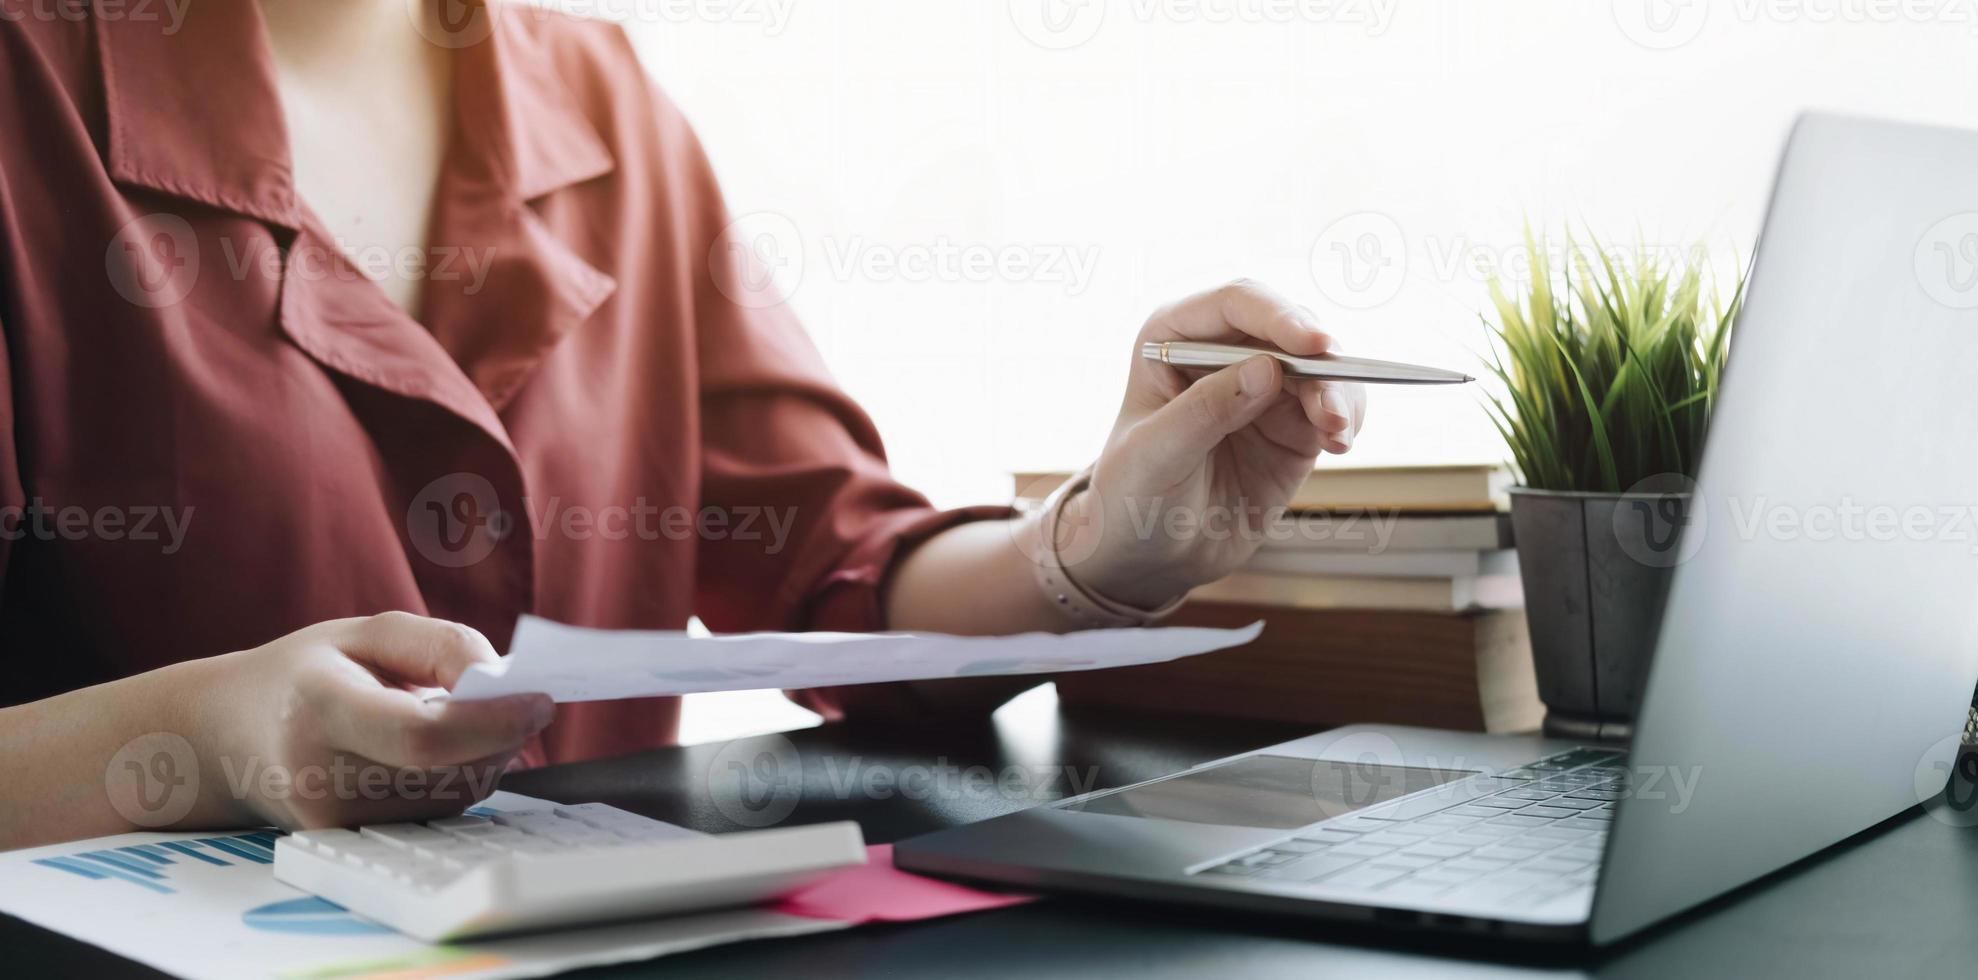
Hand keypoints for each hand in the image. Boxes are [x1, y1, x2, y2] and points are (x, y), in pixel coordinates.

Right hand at [187, 612, 553, 828]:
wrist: (223, 739)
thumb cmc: (301, 674)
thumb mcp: (365, 633)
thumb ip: (443, 645)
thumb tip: (505, 681)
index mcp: (319, 709)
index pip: (422, 736)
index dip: (492, 722)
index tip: (541, 700)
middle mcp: (322, 776)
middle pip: (448, 770)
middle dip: (503, 735)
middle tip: (522, 698)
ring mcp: (333, 820)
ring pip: (452, 796)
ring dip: (486, 756)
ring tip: (473, 716)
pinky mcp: (350, 842)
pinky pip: (435, 813)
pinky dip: (460, 777)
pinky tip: (445, 749)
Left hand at [1064, 279, 1366, 607]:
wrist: (1148, 555)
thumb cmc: (1131, 496)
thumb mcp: (1155, 454)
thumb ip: (1206, 410)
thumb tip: (1269, 368)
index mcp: (1173, 338)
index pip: (1236, 305)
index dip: (1279, 316)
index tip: (1312, 346)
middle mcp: (1221, 353)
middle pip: (1289, 331)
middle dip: (1319, 363)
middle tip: (1332, 408)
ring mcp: (1262, 388)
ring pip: (1321, 368)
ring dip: (1339, 393)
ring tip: (1337, 432)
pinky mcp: (1291, 426)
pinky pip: (1333, 406)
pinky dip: (1346, 418)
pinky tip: (1340, 442)